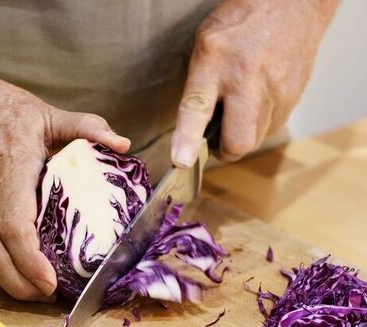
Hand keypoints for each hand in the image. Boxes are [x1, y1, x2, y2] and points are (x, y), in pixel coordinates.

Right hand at [0, 69, 130, 300]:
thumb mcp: (46, 112)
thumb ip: (85, 127)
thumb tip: (122, 143)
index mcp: (9, 176)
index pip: (14, 228)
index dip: (30, 260)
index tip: (50, 282)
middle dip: (22, 287)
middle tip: (53, 297)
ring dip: (12, 284)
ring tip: (42, 292)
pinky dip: (3, 270)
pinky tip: (25, 275)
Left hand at [171, 0, 336, 166]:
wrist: (292, 3)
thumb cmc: (241, 24)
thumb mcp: (204, 46)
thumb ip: (196, 86)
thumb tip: (189, 132)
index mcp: (215, 61)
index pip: (197, 108)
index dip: (188, 139)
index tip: (183, 160)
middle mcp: (248, 78)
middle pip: (238, 140)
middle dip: (225, 150)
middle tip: (216, 139)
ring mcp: (276, 89)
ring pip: (257, 138)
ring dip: (242, 136)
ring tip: (236, 113)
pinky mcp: (294, 96)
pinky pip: (273, 127)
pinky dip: (260, 124)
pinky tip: (255, 103)